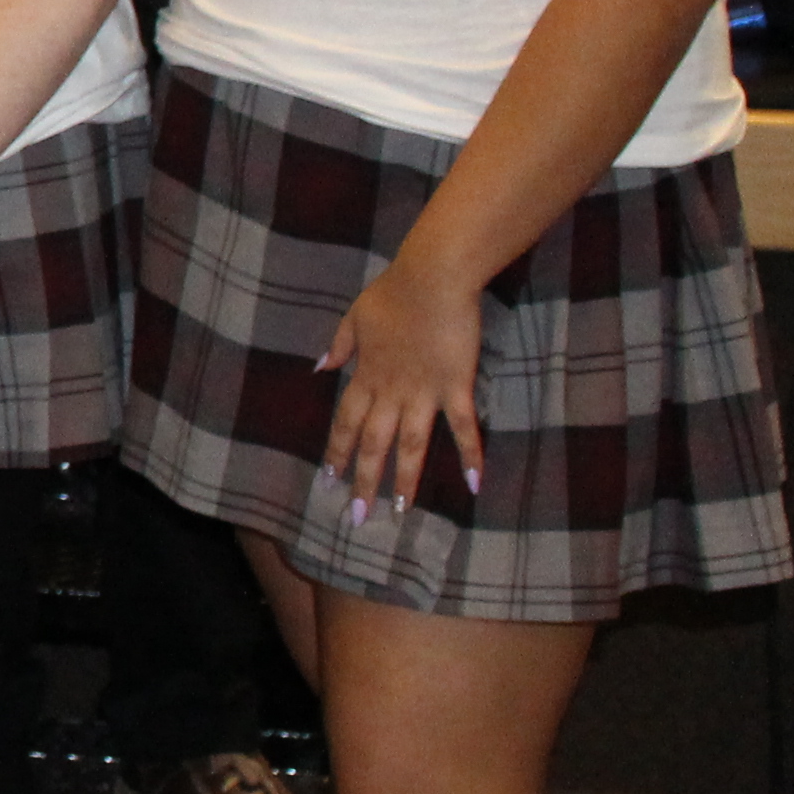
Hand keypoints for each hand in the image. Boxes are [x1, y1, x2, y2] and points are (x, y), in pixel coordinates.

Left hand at [318, 252, 485, 517]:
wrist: (431, 277)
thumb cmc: (394, 291)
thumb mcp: (354, 316)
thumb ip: (340, 345)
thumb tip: (319, 367)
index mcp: (366, 375)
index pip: (345, 422)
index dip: (336, 452)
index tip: (327, 480)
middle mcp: (391, 391)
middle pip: (373, 443)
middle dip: (363, 480)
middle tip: (357, 517)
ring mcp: (424, 391)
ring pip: (411, 444)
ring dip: (406, 479)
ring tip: (402, 511)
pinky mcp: (455, 385)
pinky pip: (462, 426)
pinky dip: (470, 454)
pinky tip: (474, 483)